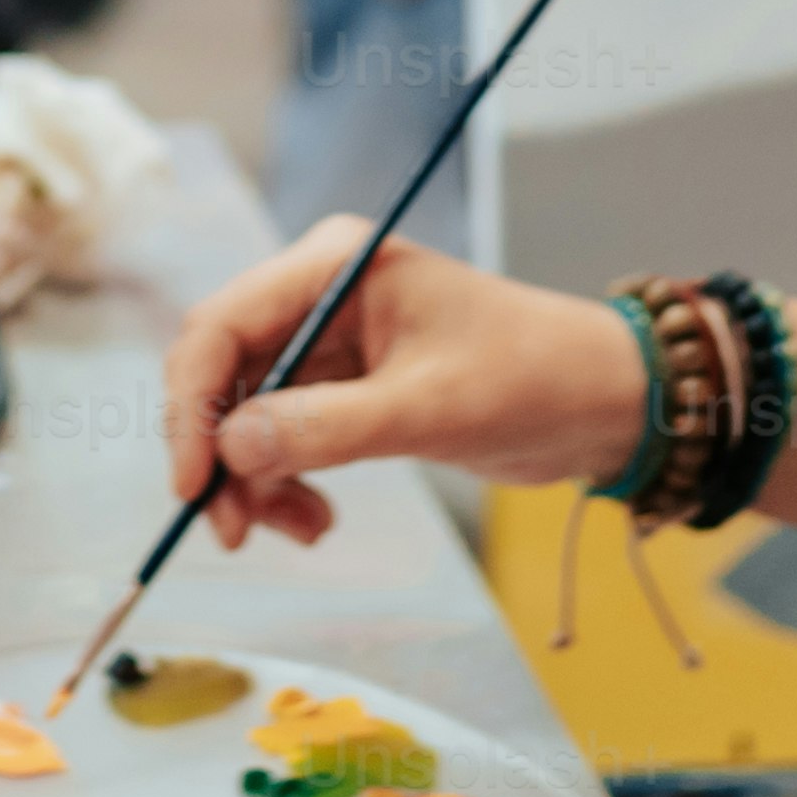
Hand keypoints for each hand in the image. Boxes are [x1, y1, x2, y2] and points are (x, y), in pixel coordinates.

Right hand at [156, 219, 648, 551]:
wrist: (603, 403)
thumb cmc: (532, 380)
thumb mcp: (430, 408)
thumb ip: (325, 429)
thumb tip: (229, 454)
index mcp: (333, 264)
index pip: (221, 324)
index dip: (193, 405)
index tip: (192, 485)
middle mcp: (317, 293)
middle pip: (223, 372)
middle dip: (220, 453)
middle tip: (232, 531)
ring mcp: (328, 342)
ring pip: (246, 414)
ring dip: (255, 479)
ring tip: (300, 531)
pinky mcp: (345, 387)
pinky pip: (282, 436)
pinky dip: (285, 482)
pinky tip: (316, 520)